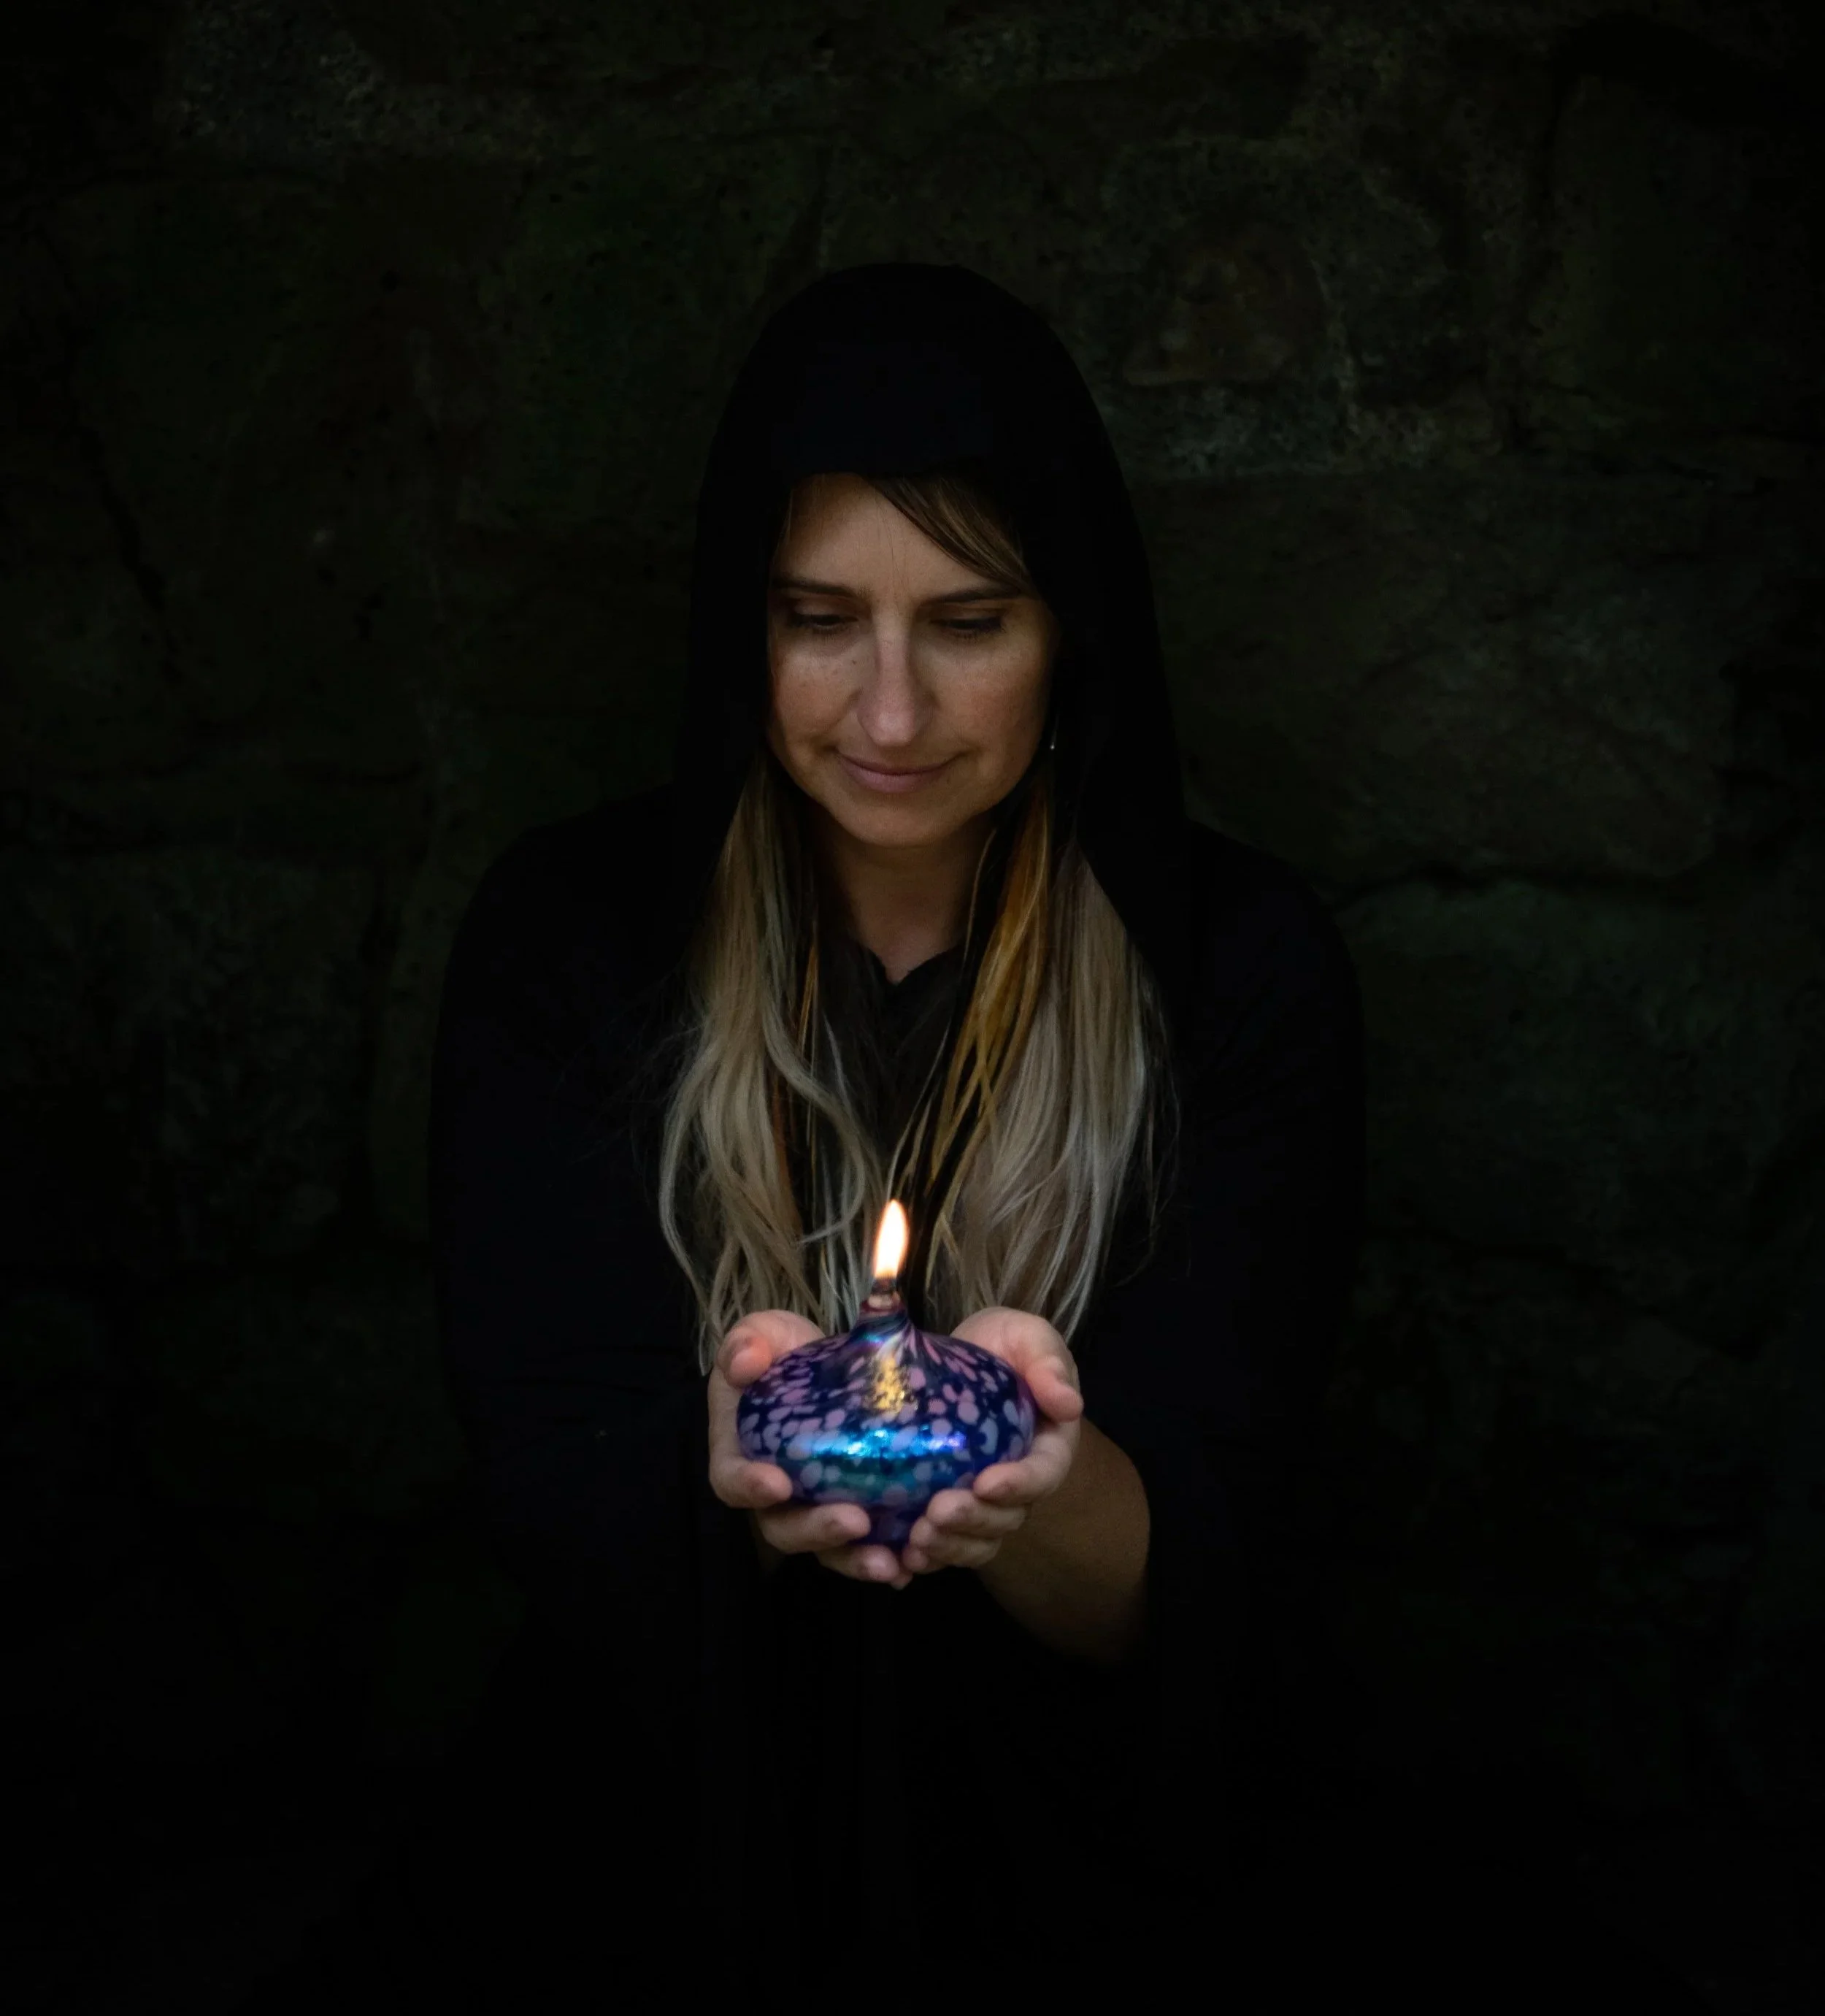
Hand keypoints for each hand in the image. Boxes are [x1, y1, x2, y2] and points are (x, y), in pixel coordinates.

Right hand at [706, 1310, 913, 1588]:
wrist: (824, 1369)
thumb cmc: (783, 1356)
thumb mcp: (763, 1335)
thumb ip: (747, 1342)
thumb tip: (747, 1361)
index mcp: (741, 1453)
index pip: (733, 1480)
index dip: (750, 1487)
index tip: (777, 1483)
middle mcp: (773, 1495)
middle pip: (784, 1527)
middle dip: (817, 1530)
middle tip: (855, 1521)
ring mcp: (812, 1510)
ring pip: (826, 1548)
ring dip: (855, 1559)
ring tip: (890, 1562)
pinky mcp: (852, 1516)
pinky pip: (863, 1548)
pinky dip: (884, 1560)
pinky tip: (912, 1566)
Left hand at [900, 1306, 1083, 1577]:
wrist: (962, 1356)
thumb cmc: (1002, 1346)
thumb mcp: (1027, 1338)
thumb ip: (1047, 1362)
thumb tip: (1069, 1402)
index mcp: (1045, 1447)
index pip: (1042, 1475)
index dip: (1018, 1485)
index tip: (985, 1483)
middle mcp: (1017, 1484)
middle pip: (1006, 1517)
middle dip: (973, 1520)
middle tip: (937, 1511)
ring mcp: (982, 1501)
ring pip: (976, 1541)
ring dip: (949, 1546)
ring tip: (917, 1537)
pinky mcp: (946, 1507)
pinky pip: (942, 1544)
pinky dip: (926, 1558)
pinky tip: (901, 1559)